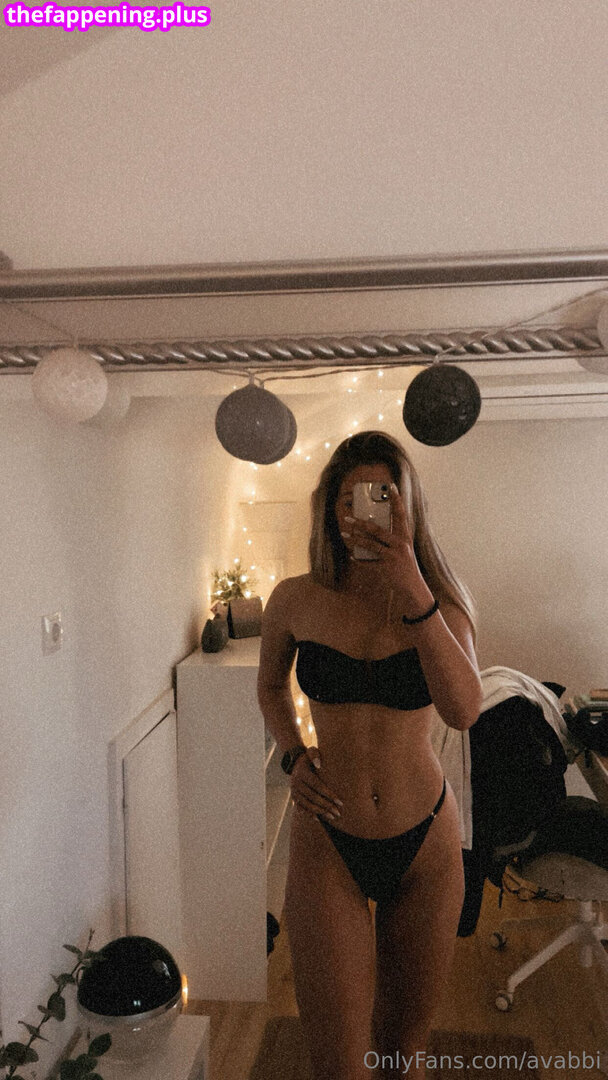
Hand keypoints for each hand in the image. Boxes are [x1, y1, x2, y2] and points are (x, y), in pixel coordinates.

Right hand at [290, 747, 342, 821]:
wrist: (295, 763)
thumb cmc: (308, 757)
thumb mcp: (311, 751)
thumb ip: (315, 755)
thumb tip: (319, 764)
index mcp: (301, 773)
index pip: (317, 786)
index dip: (329, 794)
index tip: (340, 802)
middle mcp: (295, 783)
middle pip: (313, 797)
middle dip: (327, 806)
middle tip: (338, 812)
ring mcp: (293, 791)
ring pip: (307, 805)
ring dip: (320, 812)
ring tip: (332, 817)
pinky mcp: (293, 797)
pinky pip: (301, 808)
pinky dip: (309, 814)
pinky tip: (318, 819)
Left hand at [343, 482, 429, 600]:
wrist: (413, 588)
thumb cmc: (407, 566)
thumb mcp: (404, 549)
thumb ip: (393, 538)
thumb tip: (373, 526)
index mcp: (406, 537)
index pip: (401, 515)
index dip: (397, 500)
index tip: (391, 487)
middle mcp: (401, 545)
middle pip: (378, 530)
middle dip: (361, 523)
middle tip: (348, 517)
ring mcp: (393, 557)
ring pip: (370, 545)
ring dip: (355, 539)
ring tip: (344, 533)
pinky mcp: (386, 568)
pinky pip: (368, 562)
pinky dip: (359, 560)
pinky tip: (351, 556)